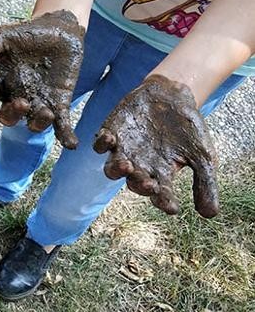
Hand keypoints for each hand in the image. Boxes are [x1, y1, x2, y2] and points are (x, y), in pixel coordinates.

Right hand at [0, 10, 84, 147]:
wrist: (59, 29)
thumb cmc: (27, 32)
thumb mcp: (3, 35)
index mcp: (0, 83)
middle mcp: (16, 96)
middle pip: (9, 115)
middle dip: (12, 113)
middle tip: (21, 103)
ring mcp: (37, 102)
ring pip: (33, 122)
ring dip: (39, 123)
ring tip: (46, 113)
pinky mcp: (59, 104)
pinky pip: (61, 124)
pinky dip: (66, 135)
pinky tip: (71, 143)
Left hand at [94, 74, 218, 217]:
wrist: (173, 96)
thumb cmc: (188, 129)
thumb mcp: (203, 156)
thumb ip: (205, 183)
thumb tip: (211, 214)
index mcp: (160, 176)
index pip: (161, 196)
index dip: (164, 202)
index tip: (171, 207)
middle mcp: (139, 167)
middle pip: (135, 184)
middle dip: (141, 185)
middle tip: (149, 184)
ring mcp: (123, 151)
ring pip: (112, 169)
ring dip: (117, 170)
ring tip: (127, 165)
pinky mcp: (111, 133)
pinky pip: (100, 144)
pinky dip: (102, 143)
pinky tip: (110, 139)